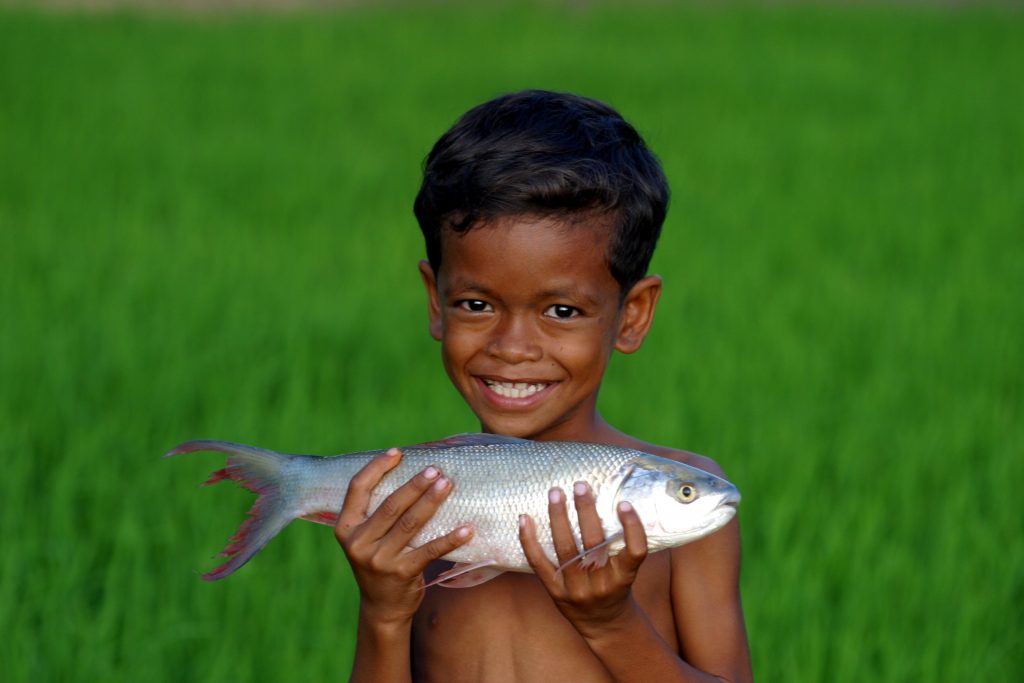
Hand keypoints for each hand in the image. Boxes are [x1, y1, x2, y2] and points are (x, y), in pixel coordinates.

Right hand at [334, 448, 473, 625]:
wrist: (381, 607)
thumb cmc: (379, 560)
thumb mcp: (366, 537)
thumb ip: (376, 512)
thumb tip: (409, 472)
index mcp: (346, 528)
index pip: (357, 488)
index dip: (376, 467)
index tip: (397, 452)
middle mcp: (358, 543)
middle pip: (390, 504)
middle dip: (415, 484)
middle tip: (435, 469)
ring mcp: (379, 560)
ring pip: (410, 523)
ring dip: (431, 501)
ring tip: (447, 484)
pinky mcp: (401, 573)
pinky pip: (429, 551)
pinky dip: (449, 539)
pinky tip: (466, 529)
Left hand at [518, 481, 647, 639]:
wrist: (605, 626)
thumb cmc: (617, 589)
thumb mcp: (628, 571)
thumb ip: (621, 544)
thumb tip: (616, 498)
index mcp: (624, 577)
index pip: (635, 552)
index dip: (632, 528)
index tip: (624, 503)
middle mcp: (601, 584)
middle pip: (594, 544)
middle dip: (586, 511)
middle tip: (581, 485)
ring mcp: (576, 589)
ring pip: (566, 549)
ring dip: (558, 517)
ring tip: (555, 493)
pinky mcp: (555, 592)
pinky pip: (539, 564)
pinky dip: (529, 541)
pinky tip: (524, 519)